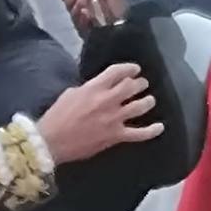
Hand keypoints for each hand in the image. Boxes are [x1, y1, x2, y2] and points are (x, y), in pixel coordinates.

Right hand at [37, 62, 162, 163]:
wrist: (51, 141)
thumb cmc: (56, 117)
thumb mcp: (69, 94)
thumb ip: (87, 89)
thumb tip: (97, 88)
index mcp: (94, 88)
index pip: (117, 72)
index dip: (129, 68)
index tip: (134, 69)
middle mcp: (107, 101)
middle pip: (132, 86)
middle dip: (139, 83)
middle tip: (142, 83)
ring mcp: (114, 119)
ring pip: (140, 106)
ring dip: (147, 101)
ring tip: (149, 100)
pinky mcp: (116, 136)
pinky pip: (139, 133)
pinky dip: (151, 131)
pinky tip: (160, 127)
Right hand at [59, 0, 129, 32]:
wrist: (122, 33)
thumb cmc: (117, 12)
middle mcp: (79, 3)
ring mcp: (78, 16)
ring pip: (70, 7)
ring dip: (76, 4)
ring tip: (85, 2)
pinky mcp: (80, 28)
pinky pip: (76, 21)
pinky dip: (81, 17)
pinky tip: (87, 15)